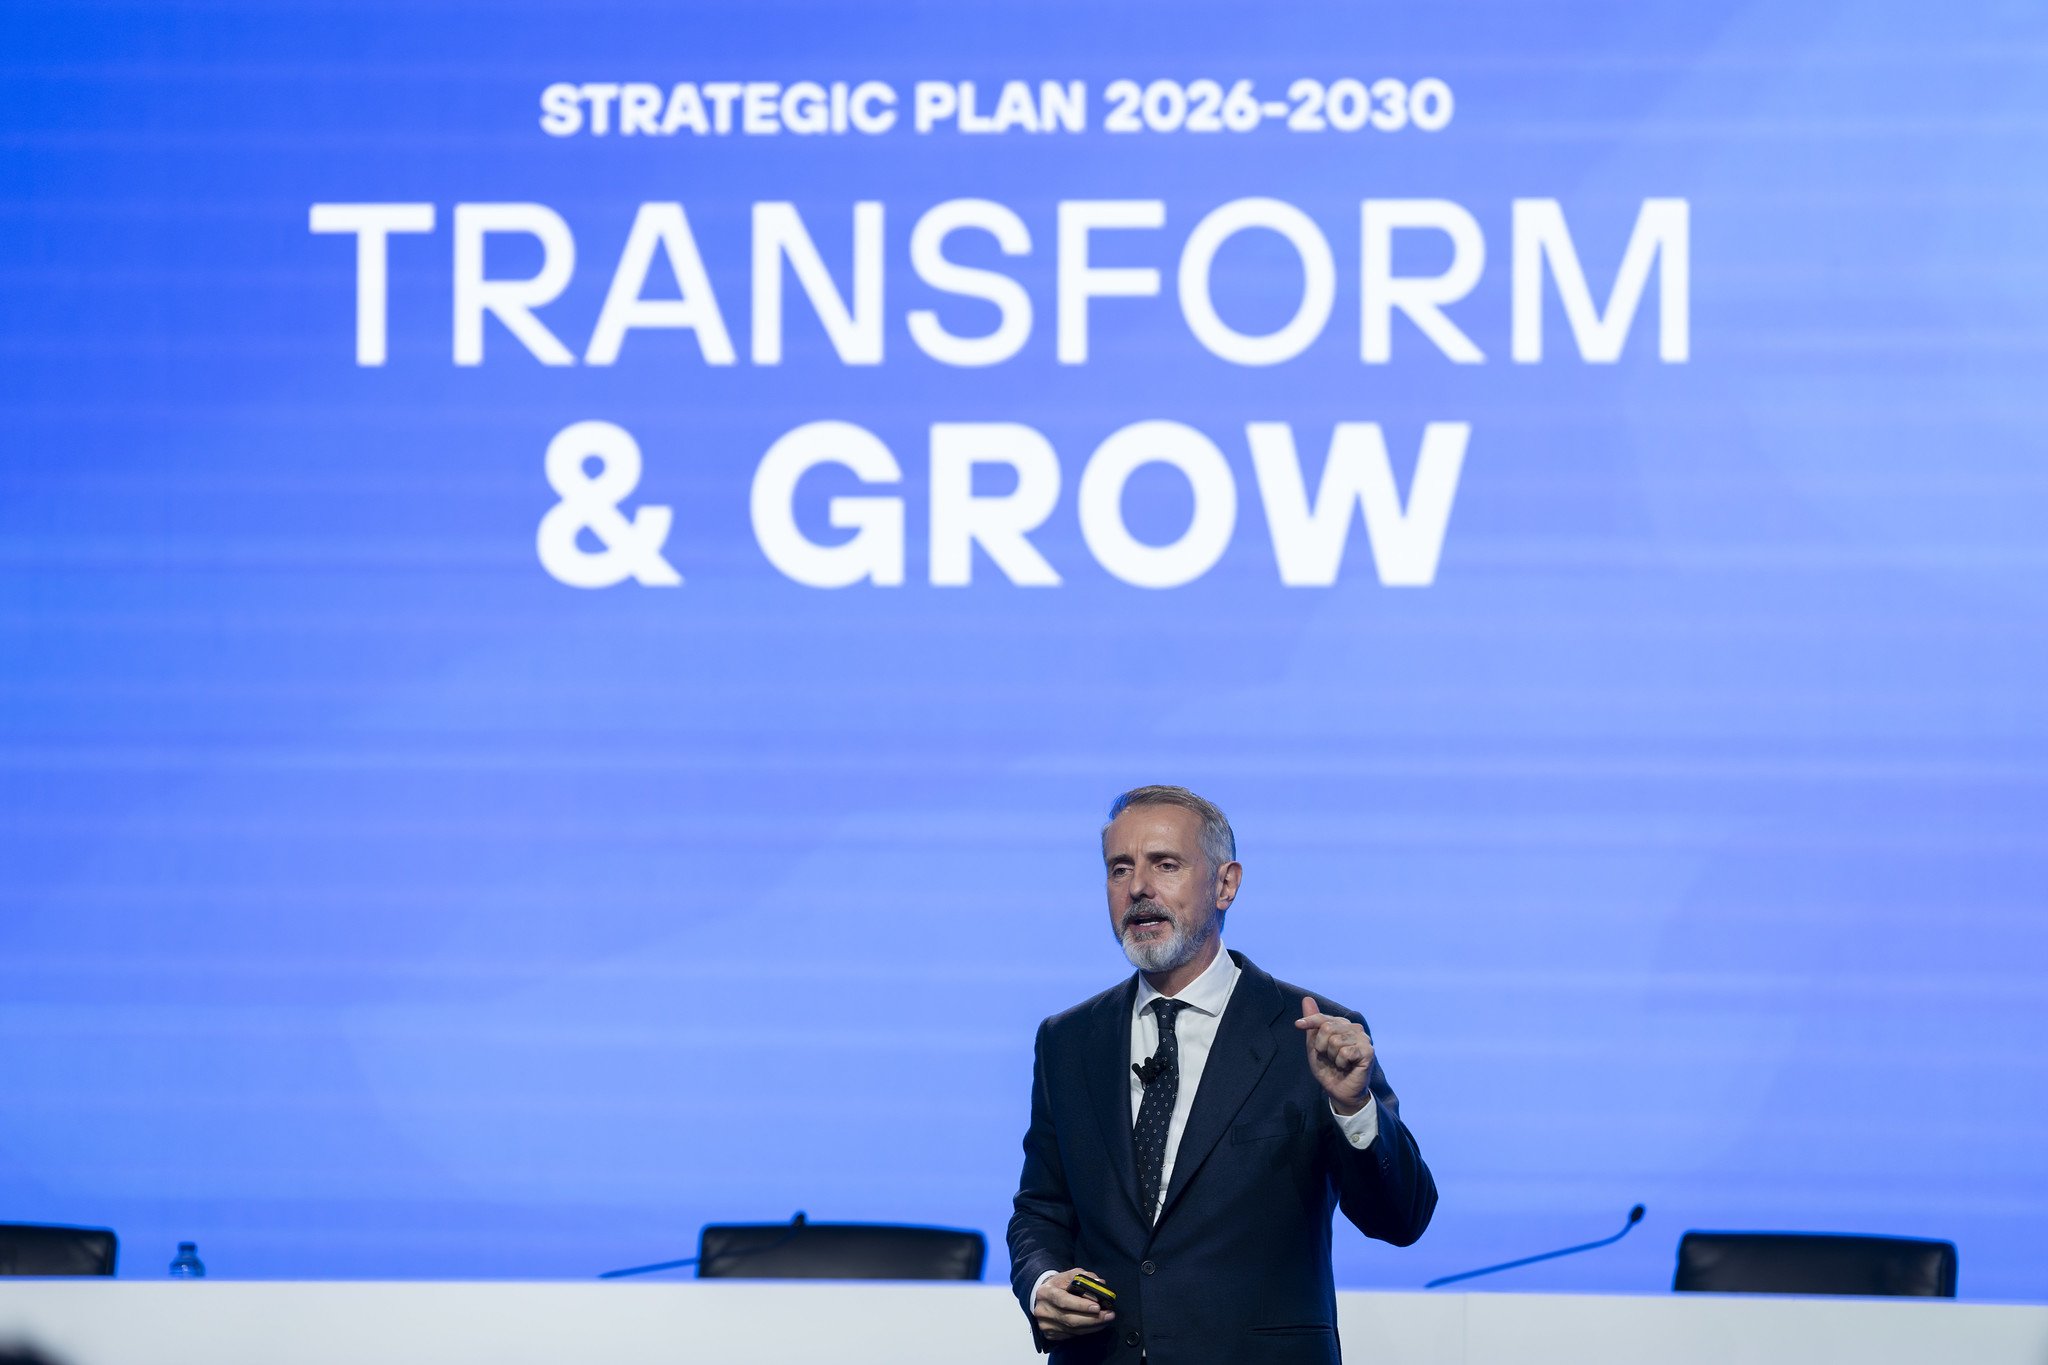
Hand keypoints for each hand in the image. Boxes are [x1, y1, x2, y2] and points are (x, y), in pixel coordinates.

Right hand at [1033, 1268, 1114, 1341]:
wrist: (1045, 1297)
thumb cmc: (1060, 1285)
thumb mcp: (1070, 1275)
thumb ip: (1085, 1277)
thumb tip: (1100, 1284)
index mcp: (1046, 1292)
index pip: (1063, 1301)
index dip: (1081, 1305)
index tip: (1097, 1307)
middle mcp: (1043, 1310)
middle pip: (1070, 1319)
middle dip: (1092, 1319)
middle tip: (1109, 1315)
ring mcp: (1045, 1325)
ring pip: (1073, 1330)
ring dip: (1093, 1326)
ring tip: (1107, 1320)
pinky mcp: (1050, 1334)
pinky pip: (1072, 1336)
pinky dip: (1086, 1331)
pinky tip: (1096, 1325)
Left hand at [1295, 995, 1373, 1115]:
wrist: (1339, 1091)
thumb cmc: (1328, 1068)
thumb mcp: (1315, 1046)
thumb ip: (1313, 1024)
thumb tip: (1307, 998)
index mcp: (1342, 1025)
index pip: (1323, 1018)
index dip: (1309, 1021)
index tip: (1297, 1025)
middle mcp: (1355, 1028)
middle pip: (1327, 1027)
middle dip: (1322, 1046)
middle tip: (1329, 1057)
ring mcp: (1363, 1039)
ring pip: (1335, 1041)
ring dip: (1332, 1057)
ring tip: (1339, 1063)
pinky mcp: (1368, 1051)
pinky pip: (1345, 1051)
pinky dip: (1341, 1062)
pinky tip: (1347, 1067)